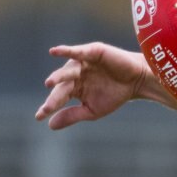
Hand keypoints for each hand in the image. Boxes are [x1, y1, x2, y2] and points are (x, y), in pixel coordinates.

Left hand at [36, 42, 159, 129]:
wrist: (137, 82)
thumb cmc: (115, 95)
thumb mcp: (92, 110)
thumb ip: (71, 115)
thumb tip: (50, 126)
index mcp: (74, 88)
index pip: (58, 97)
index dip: (49, 106)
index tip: (39, 117)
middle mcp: (75, 74)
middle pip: (62, 86)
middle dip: (55, 96)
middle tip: (48, 107)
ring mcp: (82, 63)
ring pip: (67, 70)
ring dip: (58, 76)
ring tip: (49, 83)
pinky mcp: (91, 52)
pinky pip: (77, 52)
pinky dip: (66, 50)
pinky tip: (54, 51)